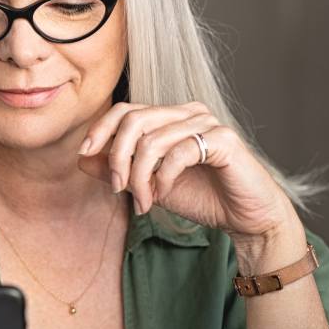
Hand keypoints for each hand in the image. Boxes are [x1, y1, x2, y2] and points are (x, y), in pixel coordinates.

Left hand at [77, 101, 299, 241]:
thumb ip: (119, 170)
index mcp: (171, 117)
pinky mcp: (224, 140)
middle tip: (118, 189)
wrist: (245, 218)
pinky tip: (163, 195)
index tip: (85, 154)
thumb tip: (83, 157)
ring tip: (145, 202)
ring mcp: (208, 123)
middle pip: (135, 120)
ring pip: (153, 139)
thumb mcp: (150, 185)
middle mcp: (189, 113)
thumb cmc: (203, 198)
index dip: (101, 129)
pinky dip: (163, 178)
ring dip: (141, 177)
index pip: (126, 109)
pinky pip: (179, 153)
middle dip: (118, 157)